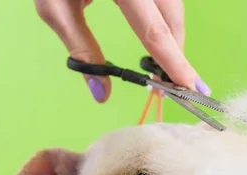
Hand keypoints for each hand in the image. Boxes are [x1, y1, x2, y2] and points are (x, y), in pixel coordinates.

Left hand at [34, 0, 210, 102]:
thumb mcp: (55, 9)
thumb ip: (80, 50)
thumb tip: (101, 94)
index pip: (154, 30)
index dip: (174, 62)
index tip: (191, 87)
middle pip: (172, 18)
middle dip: (174, 54)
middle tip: (167, 85)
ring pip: (174, 5)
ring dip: (171, 38)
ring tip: (161, 66)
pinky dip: (164, 20)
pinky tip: (157, 37)